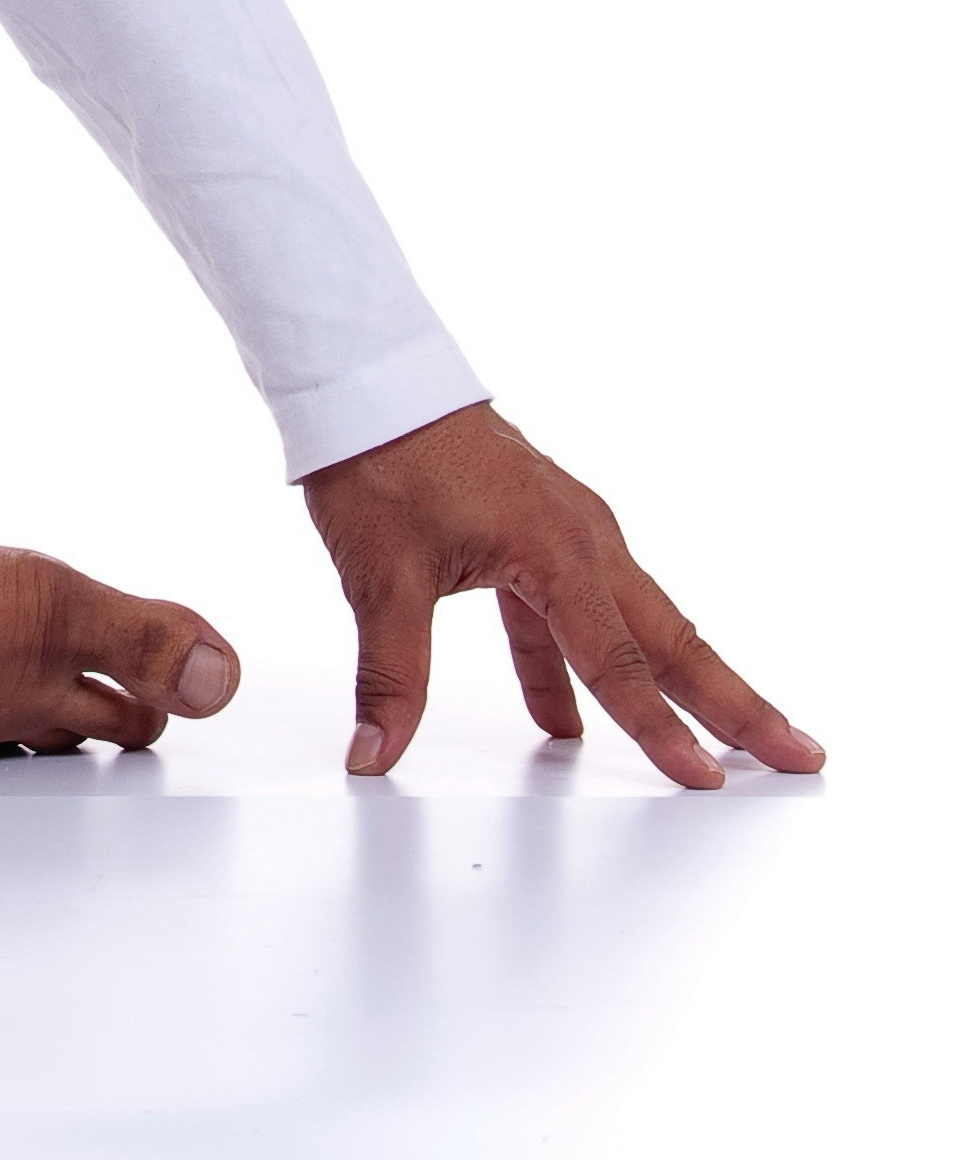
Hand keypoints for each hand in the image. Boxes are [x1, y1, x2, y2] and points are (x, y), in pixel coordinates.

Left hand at [302, 401, 818, 790]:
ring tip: (719, 743)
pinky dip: (580, 664)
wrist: (362, 380)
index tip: (706, 778)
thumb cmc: (380, 457)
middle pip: (670, 639)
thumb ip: (390, 675)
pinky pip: (575, 610)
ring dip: (678, 683)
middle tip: (797, 755)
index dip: (660, 728)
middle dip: (734, 704)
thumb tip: (375, 754)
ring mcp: (565, 530)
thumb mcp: (380, 575)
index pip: (618, 661)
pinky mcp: (538, 528)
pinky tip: (561, 718)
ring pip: (635, 623)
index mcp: (557, 549)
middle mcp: (581, 538)